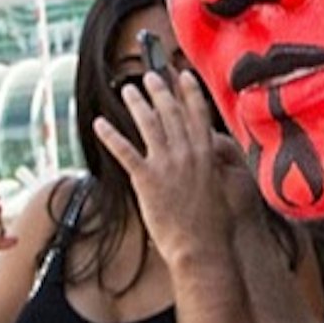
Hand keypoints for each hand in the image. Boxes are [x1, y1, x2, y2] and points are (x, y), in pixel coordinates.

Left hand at [95, 72, 242, 262]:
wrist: (201, 247)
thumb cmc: (213, 227)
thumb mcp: (223, 190)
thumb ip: (215, 169)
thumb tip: (211, 159)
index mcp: (207, 154)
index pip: (197, 115)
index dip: (189, 92)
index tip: (182, 76)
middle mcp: (187, 153)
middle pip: (171, 113)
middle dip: (159, 91)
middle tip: (149, 76)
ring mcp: (166, 164)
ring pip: (149, 124)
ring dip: (136, 103)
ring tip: (127, 90)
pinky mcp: (146, 179)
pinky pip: (124, 151)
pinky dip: (110, 135)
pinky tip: (100, 123)